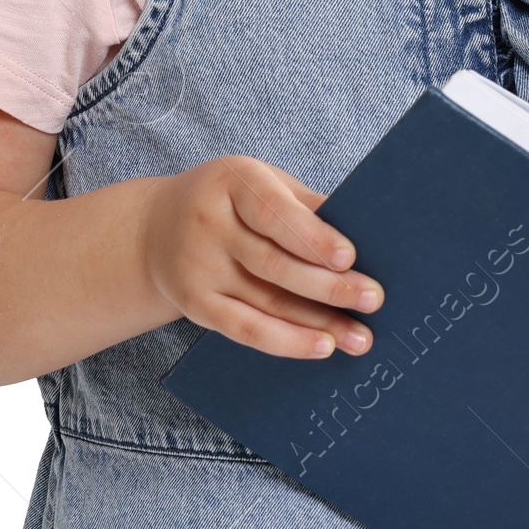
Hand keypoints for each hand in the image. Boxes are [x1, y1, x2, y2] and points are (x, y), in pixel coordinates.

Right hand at [136, 155, 383, 359]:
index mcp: (231, 182)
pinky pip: (246, 329)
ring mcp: (198, 268)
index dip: (311, 236)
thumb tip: (362, 228)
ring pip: (266, 301)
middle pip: (274, 263)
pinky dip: (286, 341)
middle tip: (374, 299)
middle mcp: (209, 225)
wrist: (154, 229)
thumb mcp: (259, 182)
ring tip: (360, 337)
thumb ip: (303, 204)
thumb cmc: (229, 201)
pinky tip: (321, 346)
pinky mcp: (195, 305)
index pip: (273, 212)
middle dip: (328, 285)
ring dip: (318, 323)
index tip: (350, 257)